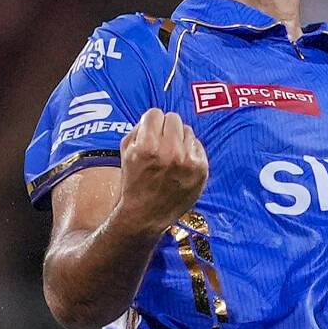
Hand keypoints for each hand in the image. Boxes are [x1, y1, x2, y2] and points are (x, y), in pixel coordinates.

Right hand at [114, 108, 207, 233]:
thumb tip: (154, 118)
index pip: (155, 113)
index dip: (150, 123)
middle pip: (173, 118)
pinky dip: (189, 151)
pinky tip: (180, 164)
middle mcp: (170, 152)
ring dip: (178, 139)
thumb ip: (137, 129)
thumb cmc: (134, 183)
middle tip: (160, 143)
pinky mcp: (201, 169)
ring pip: (187, 130)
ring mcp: (188, 161)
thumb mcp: (126, 153)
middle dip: (165, 128)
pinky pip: (197, 145)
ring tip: (170, 156)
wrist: (146, 215)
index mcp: (147, 147)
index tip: (149, 133)